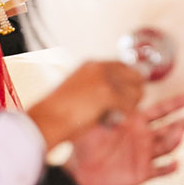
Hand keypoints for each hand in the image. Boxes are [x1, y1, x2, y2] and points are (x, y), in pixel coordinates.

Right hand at [26, 60, 143, 149]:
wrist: (48, 119)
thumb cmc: (58, 111)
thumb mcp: (79, 89)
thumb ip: (98, 86)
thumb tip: (118, 95)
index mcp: (91, 65)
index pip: (124, 66)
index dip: (131, 80)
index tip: (131, 92)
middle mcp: (100, 67)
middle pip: (135, 76)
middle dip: (134, 92)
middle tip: (126, 107)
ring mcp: (105, 79)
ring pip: (135, 92)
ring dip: (129, 106)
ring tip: (114, 115)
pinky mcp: (107, 93)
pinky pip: (129, 105)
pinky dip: (124, 115)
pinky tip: (111, 120)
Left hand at [64, 93, 183, 184]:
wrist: (80, 172)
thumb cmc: (85, 146)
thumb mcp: (94, 122)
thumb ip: (107, 109)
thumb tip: (117, 97)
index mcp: (135, 122)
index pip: (161, 110)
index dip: (177, 104)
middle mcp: (144, 136)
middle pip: (172, 126)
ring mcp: (145, 154)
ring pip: (167, 146)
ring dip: (175, 139)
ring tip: (180, 133)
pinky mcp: (143, 171)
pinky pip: (160, 170)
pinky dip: (168, 168)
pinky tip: (174, 164)